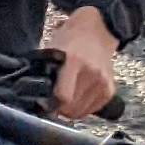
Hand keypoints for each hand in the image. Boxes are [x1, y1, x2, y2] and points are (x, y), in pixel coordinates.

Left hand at [41, 3, 122, 119]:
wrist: (96, 32)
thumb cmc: (69, 41)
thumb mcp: (51, 50)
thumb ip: (44, 72)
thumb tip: (35, 97)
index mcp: (74, 61)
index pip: (64, 96)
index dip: (52, 103)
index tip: (44, 102)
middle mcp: (92, 73)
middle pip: (72, 107)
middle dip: (59, 109)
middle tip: (52, 102)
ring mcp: (103, 82)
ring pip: (81, 112)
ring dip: (70, 110)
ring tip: (64, 99)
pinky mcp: (110, 90)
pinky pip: (92, 110)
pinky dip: (82, 108)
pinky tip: (77, 97)